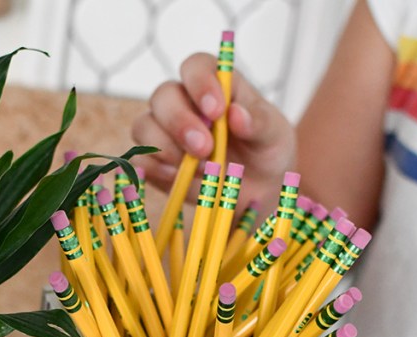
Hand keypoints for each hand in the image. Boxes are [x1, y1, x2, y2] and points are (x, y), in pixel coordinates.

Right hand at [131, 52, 295, 207]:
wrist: (259, 189)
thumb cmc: (265, 151)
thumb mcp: (274, 134)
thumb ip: (258, 122)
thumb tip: (236, 113)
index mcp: (214, 83)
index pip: (196, 67)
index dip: (200, 84)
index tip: (216, 111)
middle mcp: (184, 102)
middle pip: (163, 95)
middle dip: (180, 121)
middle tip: (204, 148)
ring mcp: (165, 131)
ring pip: (145, 126)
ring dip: (166, 146)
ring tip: (197, 168)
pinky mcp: (155, 160)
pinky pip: (142, 159)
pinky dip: (158, 169)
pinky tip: (181, 178)